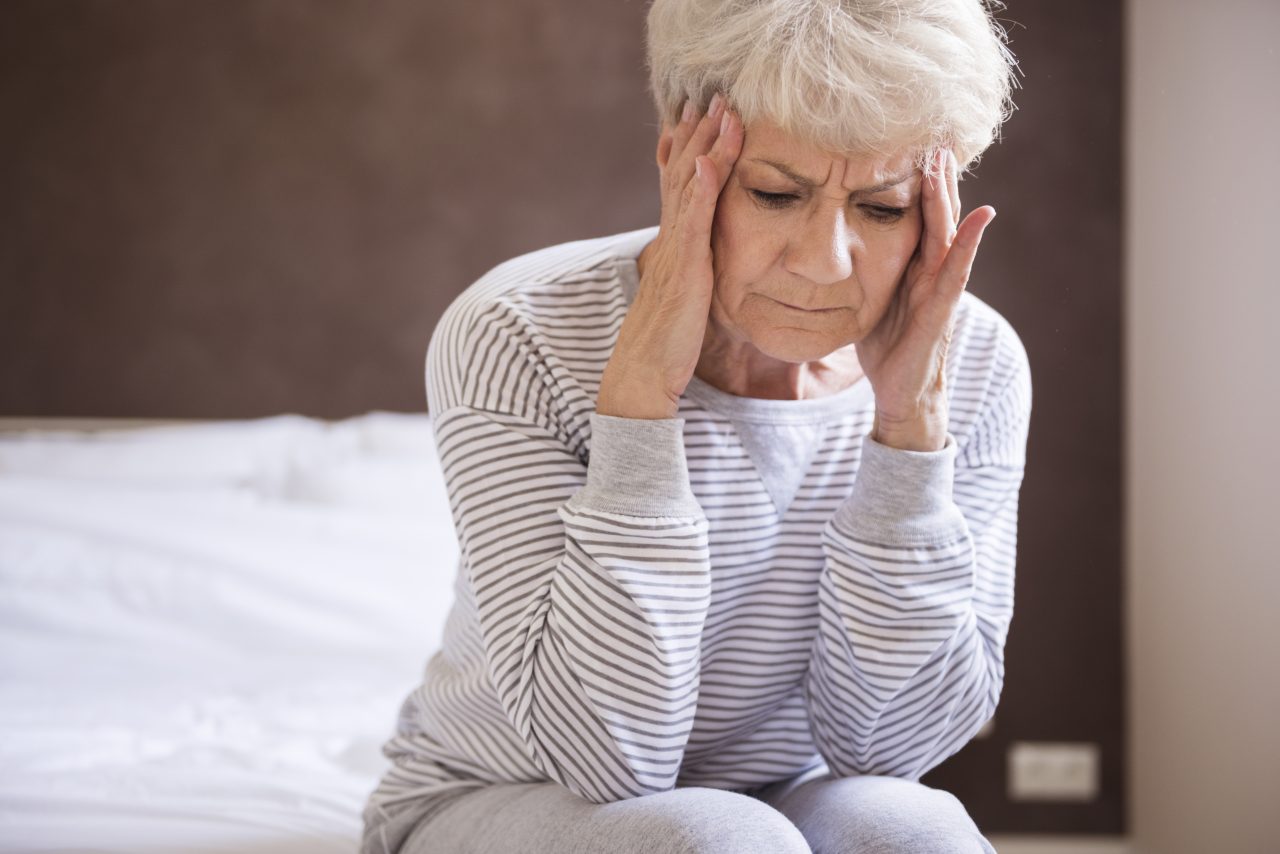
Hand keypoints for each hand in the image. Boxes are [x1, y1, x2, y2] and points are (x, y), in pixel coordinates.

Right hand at [597, 92, 743, 418]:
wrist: (641, 379)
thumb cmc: (665, 348)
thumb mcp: (683, 301)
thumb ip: (692, 273)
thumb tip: (701, 262)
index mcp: (672, 249)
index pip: (680, 188)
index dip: (690, 149)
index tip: (702, 115)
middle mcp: (669, 244)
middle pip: (682, 177)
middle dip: (698, 134)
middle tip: (713, 94)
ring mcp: (674, 256)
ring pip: (688, 190)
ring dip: (704, 147)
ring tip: (718, 110)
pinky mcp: (683, 275)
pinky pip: (691, 225)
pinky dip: (699, 190)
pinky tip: (708, 162)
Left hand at [854, 148, 996, 450]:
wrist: (900, 392)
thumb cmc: (884, 346)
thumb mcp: (864, 298)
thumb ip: (856, 270)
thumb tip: (823, 244)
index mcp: (908, 265)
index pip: (911, 214)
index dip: (909, 181)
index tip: (901, 143)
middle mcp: (929, 269)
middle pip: (932, 213)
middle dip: (932, 176)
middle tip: (929, 134)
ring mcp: (939, 286)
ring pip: (945, 231)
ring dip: (947, 195)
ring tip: (946, 160)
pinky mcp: (941, 308)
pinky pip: (957, 270)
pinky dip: (969, 242)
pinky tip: (982, 216)